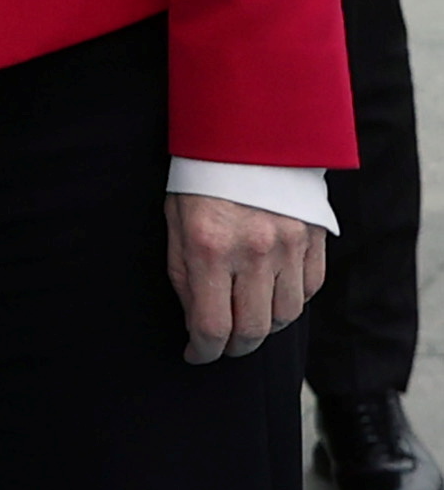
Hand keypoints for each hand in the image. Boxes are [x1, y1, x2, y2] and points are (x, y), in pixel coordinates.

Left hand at [169, 192, 329, 364]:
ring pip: (285, 316)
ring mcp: (290, 247)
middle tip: (222, 346)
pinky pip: (308, 290)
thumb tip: (195, 321)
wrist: (248, 134)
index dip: (203, 351)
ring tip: (246, 320)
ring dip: (265, 327)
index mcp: (209, 247)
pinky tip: (272, 296)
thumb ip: (184, 275)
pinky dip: (290, 302)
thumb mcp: (175, 222)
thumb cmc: (200, 178)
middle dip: (235, 347)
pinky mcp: (314, 240)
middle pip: (254, 330)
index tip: (196, 355)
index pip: (212, 325)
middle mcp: (254, 251)